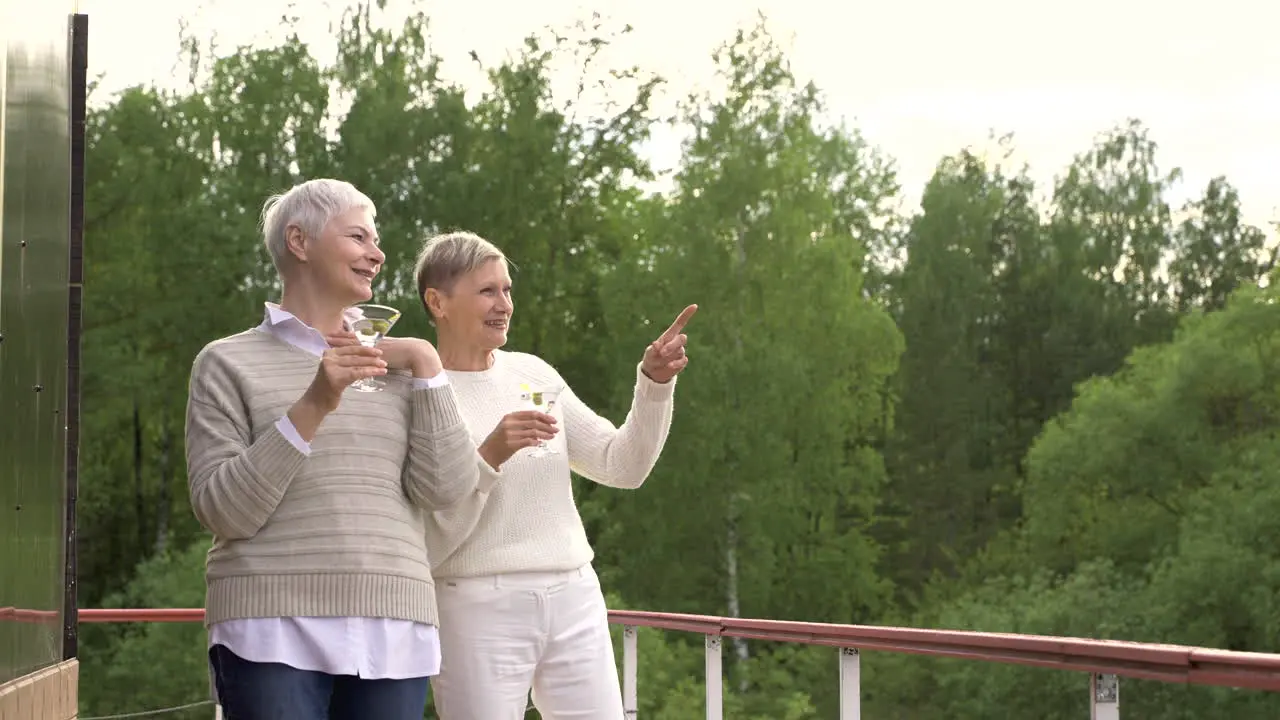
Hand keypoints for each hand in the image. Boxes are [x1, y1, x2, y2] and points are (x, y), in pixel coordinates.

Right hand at [302, 345, 387, 412]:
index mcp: (330, 352)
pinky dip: (370, 372)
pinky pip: (357, 373)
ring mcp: (331, 367)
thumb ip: (347, 360)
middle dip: (371, 356)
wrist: (316, 401)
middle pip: (354, 355)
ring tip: (383, 366)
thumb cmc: (329, 385)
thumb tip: (368, 355)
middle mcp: (329, 357)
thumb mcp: (337, 369)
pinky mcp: (336, 378)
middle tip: (383, 359)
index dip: (365, 348)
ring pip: (357, 363)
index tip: (377, 351)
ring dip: (373, 364)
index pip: (350, 347)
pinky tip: (379, 372)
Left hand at [326, 331, 443, 378]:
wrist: (416, 353)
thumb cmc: (407, 355)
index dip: (345, 336)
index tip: (333, 335)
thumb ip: (382, 355)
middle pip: (353, 338)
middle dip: (339, 337)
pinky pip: (361, 350)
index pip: (358, 337)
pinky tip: (341, 353)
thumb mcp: (392, 352)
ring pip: (354, 343)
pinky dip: (350, 350)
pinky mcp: (377, 352)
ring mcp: (374, 346)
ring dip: (341, 343)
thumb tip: (376, 359)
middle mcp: (374, 341)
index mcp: (376, 340)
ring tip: (328, 342)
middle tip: (324, 335)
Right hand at [478, 410, 558, 469]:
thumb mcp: (507, 427)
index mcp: (510, 417)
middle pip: (534, 422)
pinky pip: (528, 442)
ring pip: (533, 432)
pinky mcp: (511, 444)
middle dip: (547, 426)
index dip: (544, 416)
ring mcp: (510, 434)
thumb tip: (540, 426)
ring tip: (552, 436)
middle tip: (555, 429)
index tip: (552, 420)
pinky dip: (536, 442)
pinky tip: (540, 443)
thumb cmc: (498, 441)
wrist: (487, 454)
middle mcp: (510, 424)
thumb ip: (521, 424)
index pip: (531, 413)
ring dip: (545, 434)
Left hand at [641, 304, 696, 383]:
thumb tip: (656, 344)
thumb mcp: (649, 353)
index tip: (695, 306)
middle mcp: (676, 342)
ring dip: (671, 354)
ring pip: (680, 350)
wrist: (653, 373)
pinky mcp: (681, 362)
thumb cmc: (651, 358)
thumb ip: (653, 349)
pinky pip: (683, 360)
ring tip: (661, 359)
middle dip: (672, 345)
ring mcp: (680, 352)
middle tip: (662, 352)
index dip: (687, 314)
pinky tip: (669, 366)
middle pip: (682, 338)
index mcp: (669, 335)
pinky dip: (676, 363)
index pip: (680, 323)